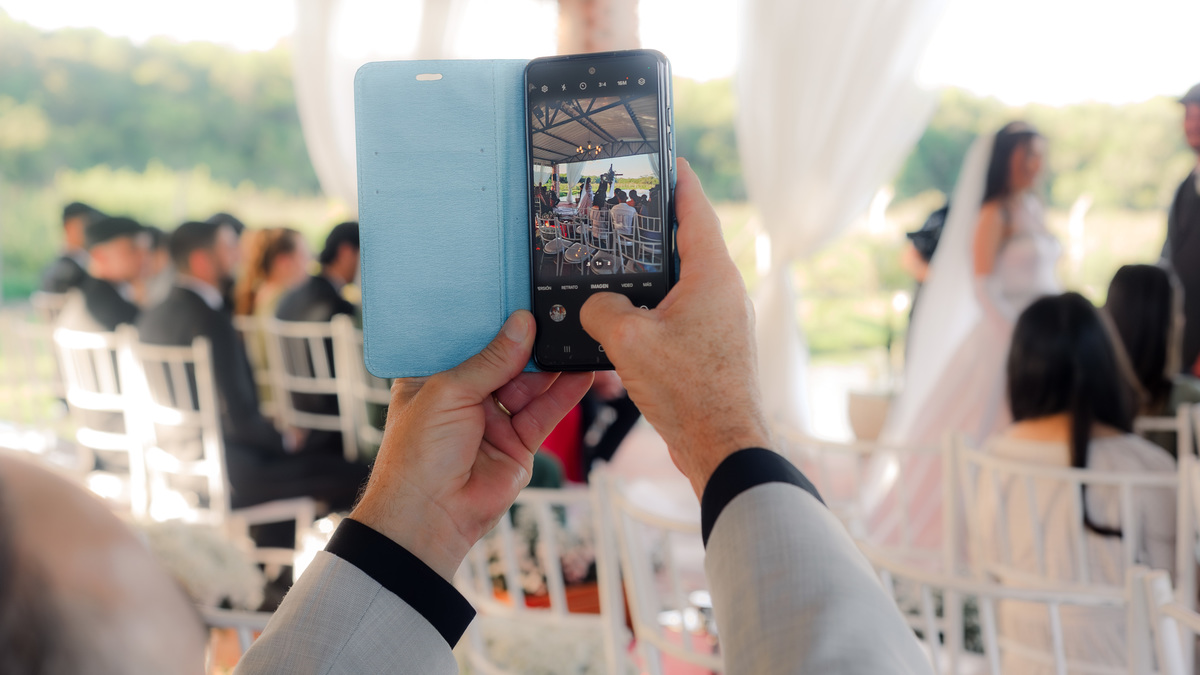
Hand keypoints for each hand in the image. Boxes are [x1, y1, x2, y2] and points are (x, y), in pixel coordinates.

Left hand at [351, 311, 593, 579]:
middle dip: (530, 340)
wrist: (429, 517)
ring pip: (530, 384)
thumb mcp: (449, 392)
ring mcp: (494, 420)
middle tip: (558, 313)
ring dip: (552, 364)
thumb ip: (491, 360)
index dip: (494, 320)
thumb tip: (523, 324)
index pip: (469, 340)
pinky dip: (564, 393)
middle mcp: (465, 396)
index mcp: (434, 377)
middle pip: (505, 360)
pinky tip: (580, 371)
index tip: (520, 296)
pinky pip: (545, 412)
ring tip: (577, 337)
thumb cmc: (418, 454)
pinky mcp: (519, 443)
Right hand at [580, 158, 770, 497]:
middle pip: (689, 246)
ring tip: (620, 269)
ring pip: (683, 286)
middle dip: (658, 230)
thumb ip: (603, 310)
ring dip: (654, 278)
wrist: (724, 447)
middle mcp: (725, 294)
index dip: (680, 182)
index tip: (669, 159)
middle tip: (628, 213)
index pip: (696, 211)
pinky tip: (629, 323)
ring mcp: (723, 323)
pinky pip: (682, 316)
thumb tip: (597, 307)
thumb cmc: (689, 392)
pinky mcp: (715, 350)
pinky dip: (657, 311)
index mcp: (712, 276)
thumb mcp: (628, 341)